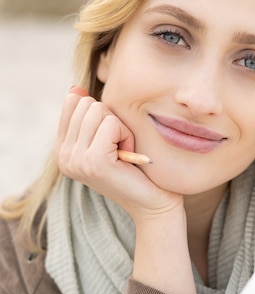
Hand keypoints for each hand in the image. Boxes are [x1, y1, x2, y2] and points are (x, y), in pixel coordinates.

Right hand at [55, 87, 182, 222]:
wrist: (153, 204)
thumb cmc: (135, 168)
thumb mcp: (107, 138)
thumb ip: (89, 116)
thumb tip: (75, 89)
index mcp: (61, 149)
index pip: (72, 102)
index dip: (101, 114)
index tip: (110, 140)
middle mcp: (63, 156)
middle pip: (87, 104)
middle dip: (111, 121)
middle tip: (120, 148)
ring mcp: (76, 159)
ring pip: (99, 111)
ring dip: (120, 128)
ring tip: (124, 153)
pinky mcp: (94, 161)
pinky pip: (112, 123)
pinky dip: (127, 135)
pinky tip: (128, 156)